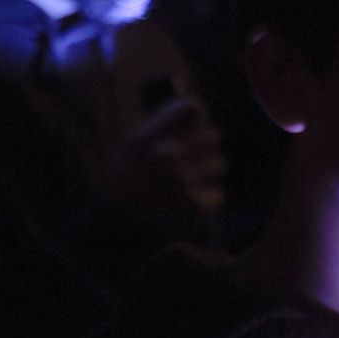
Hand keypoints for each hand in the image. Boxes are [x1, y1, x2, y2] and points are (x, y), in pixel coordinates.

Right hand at [105, 95, 225, 235]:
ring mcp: (183, 181)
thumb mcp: (133, 145)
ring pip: (219, 164)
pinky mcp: (194, 206)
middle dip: (205, 149)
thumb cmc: (126, 183)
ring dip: (207, 174)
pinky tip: (188, 204)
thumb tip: (199, 109)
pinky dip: (207, 200)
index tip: (192, 129)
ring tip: (186, 185)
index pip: (193, 109)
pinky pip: (217, 194)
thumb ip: (164, 124)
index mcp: (150, 137)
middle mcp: (167, 155)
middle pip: (213, 136)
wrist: (118, 228)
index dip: (196, 119)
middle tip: (189, 163)